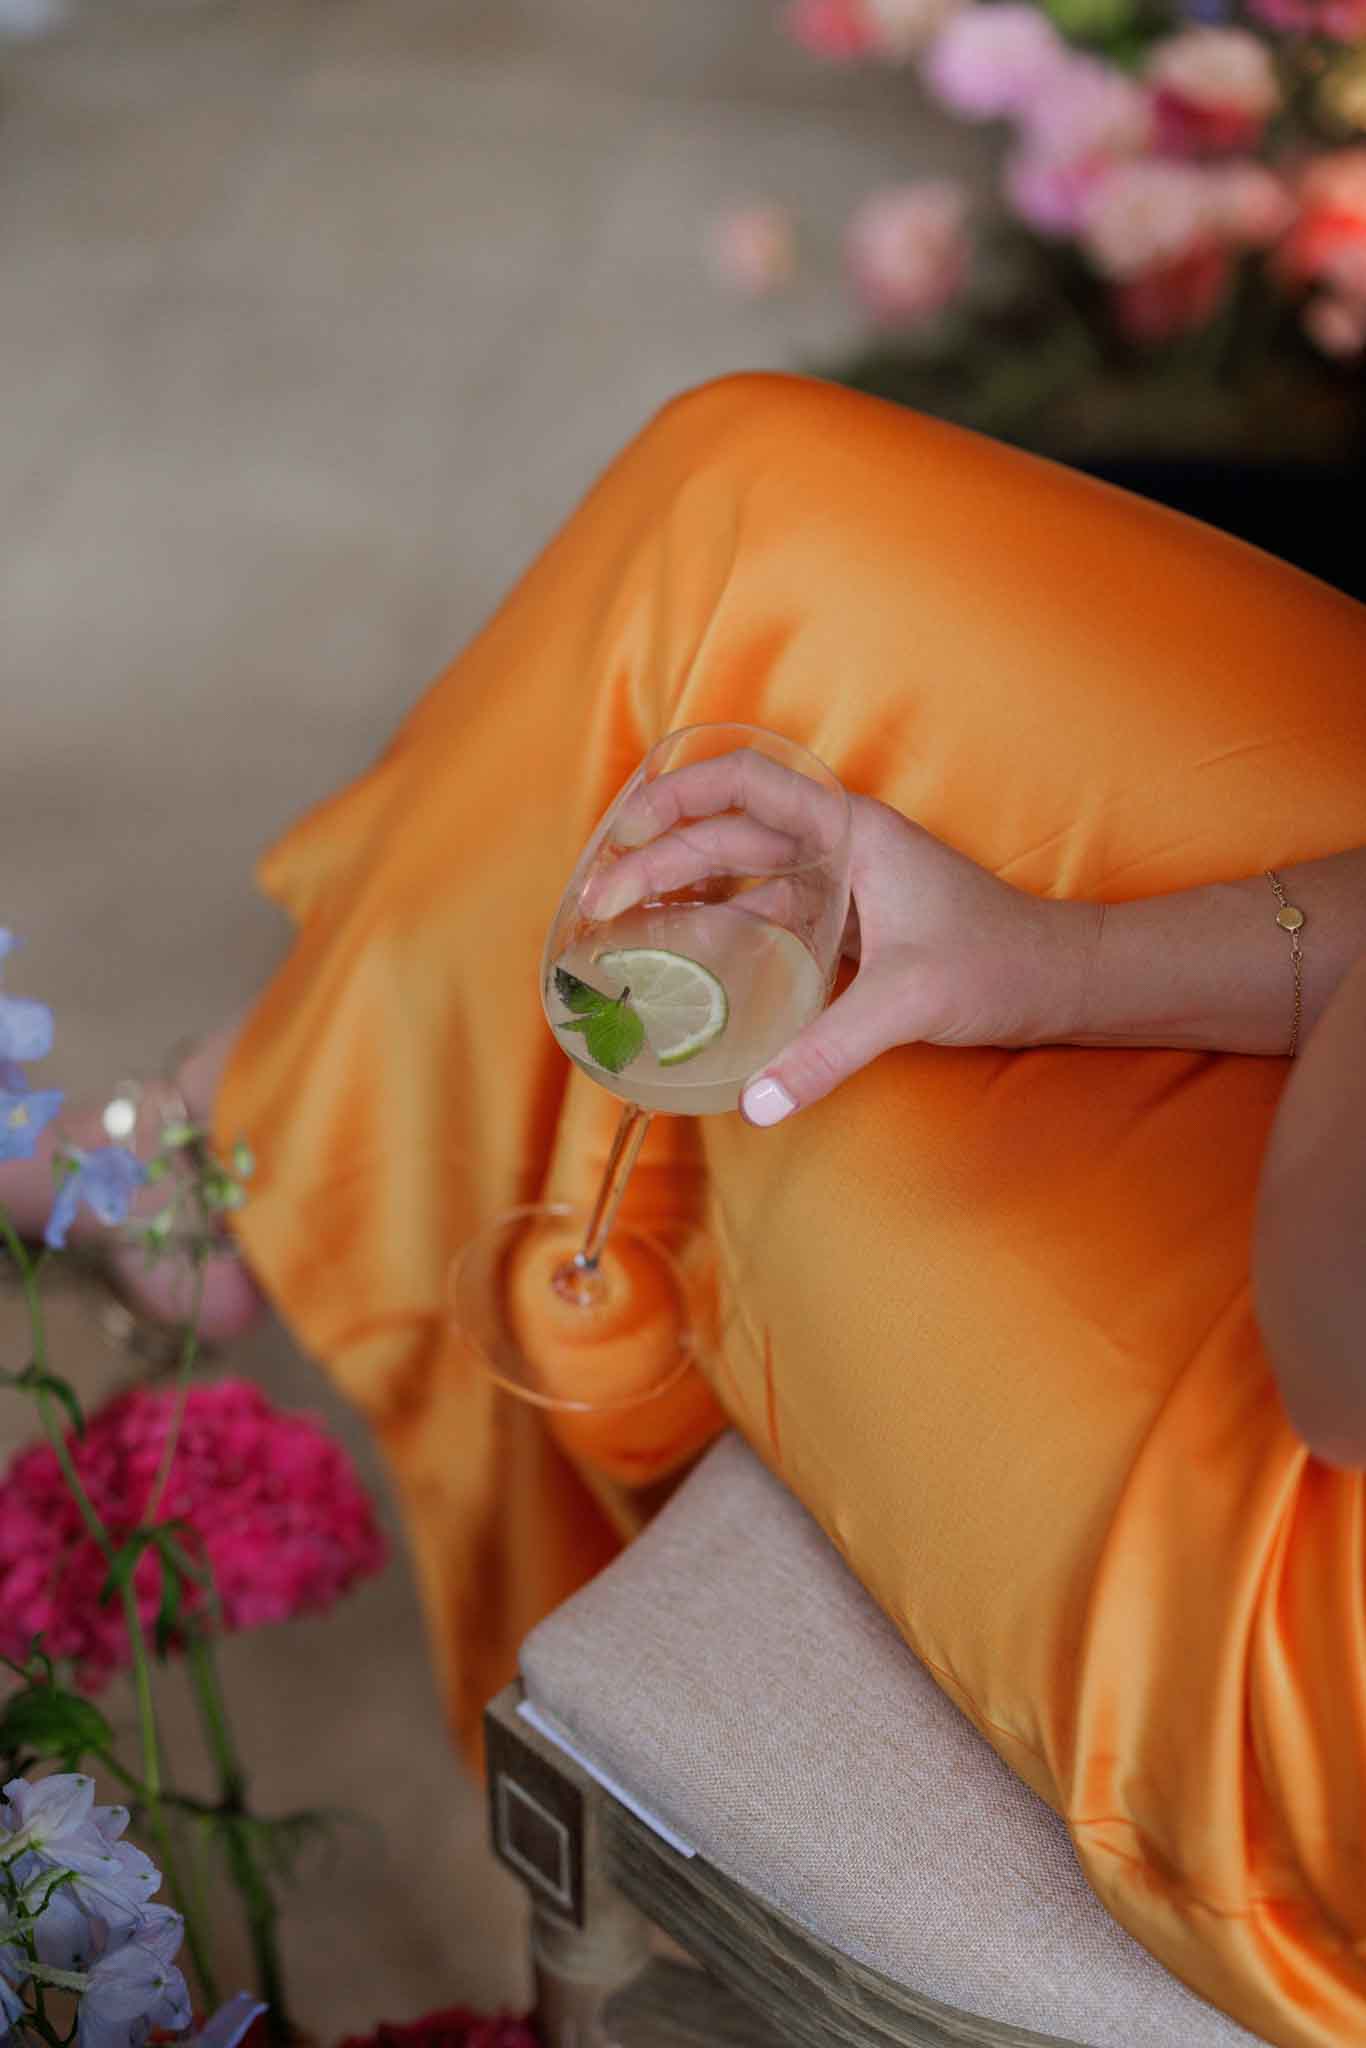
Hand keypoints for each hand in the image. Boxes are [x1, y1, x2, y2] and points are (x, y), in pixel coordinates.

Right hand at [584, 751, 1096, 1124]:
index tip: (624, 829)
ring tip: (620, 921)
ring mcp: (842, 887)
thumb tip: (755, 1104)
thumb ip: (826, 1052)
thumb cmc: (999, 964)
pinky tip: (684, 958)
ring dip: (681, 890)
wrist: (1060, 981)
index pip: (748, 782)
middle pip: (728, 835)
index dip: (678, 795)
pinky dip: (719, 929)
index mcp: (851, 831)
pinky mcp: (847, 927)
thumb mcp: (907, 1003)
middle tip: (599, 902)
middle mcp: (840, 848)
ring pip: (742, 875)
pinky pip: (767, 917)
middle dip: (657, 858)